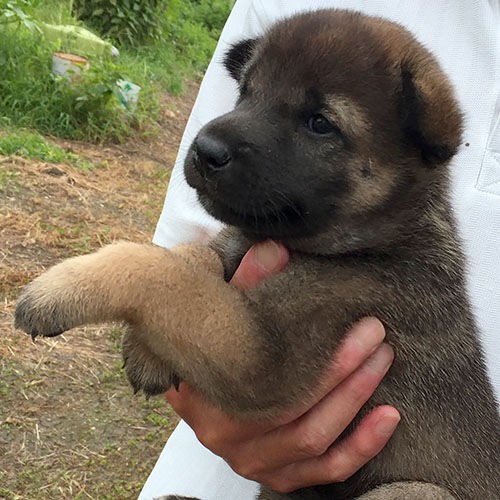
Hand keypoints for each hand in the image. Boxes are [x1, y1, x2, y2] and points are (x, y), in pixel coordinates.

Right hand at [166, 240, 399, 492]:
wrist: (192, 380)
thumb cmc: (211, 345)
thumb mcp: (218, 312)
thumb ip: (245, 282)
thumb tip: (278, 249)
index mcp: (206, 398)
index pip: (273, 384)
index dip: (321, 358)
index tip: (356, 323)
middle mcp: (224, 438)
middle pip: (298, 413)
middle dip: (345, 373)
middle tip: (375, 336)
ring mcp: (249, 462)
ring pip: (313, 442)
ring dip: (355, 403)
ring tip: (382, 362)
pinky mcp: (272, 475)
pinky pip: (323, 472)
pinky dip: (359, 447)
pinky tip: (388, 418)